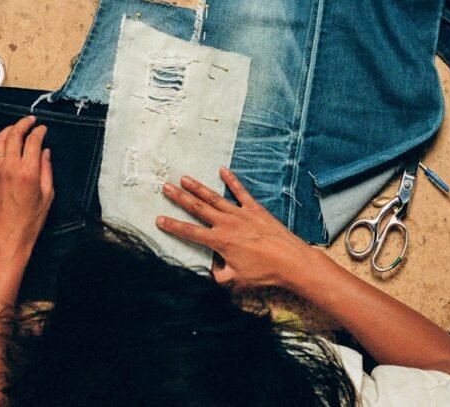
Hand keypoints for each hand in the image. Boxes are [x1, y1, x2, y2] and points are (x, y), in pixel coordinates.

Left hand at [0, 116, 53, 268]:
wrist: (6, 238)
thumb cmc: (30, 221)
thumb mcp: (47, 196)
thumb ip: (47, 170)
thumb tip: (45, 152)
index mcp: (28, 172)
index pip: (33, 141)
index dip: (39, 131)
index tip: (43, 129)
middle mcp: (9, 167)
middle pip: (14, 135)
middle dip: (23, 124)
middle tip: (30, 121)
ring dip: (7, 130)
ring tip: (15, 128)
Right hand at [156, 168, 315, 290]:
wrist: (291, 261)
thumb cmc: (264, 272)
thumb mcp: (236, 279)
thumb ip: (219, 276)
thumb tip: (210, 271)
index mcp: (220, 241)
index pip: (190, 232)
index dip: (173, 226)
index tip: (159, 219)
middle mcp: (227, 224)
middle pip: (198, 208)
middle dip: (180, 198)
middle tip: (165, 187)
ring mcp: (241, 214)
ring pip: (214, 198)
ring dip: (198, 187)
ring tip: (184, 178)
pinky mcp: (255, 209)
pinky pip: (241, 192)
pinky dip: (232, 181)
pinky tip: (222, 170)